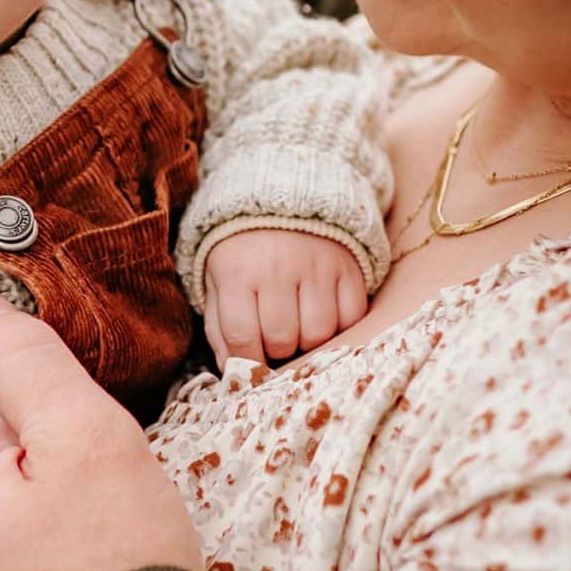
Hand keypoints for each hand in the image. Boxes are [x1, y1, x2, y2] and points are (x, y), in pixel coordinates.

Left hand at [202, 228, 366, 365]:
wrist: (283, 199)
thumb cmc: (244, 252)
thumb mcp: (219, 283)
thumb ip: (220, 328)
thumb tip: (232, 371)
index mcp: (238, 272)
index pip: (242, 337)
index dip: (247, 362)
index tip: (252, 366)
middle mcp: (278, 268)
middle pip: (283, 339)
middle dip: (277, 348)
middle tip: (275, 336)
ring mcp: (317, 266)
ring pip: (319, 333)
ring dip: (308, 340)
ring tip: (299, 326)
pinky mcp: (348, 267)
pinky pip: (351, 317)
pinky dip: (340, 325)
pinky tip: (324, 313)